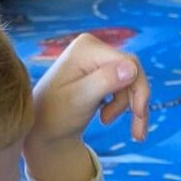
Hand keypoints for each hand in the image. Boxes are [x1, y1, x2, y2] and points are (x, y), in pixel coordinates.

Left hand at [27, 32, 151, 180]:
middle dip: (137, 102)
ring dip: (128, 107)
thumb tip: (132, 68)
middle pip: (132, 71)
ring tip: (107, 122)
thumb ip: (104, 82)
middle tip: (137, 133)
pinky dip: (122, 105)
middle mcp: (93, 48)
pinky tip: (107, 118)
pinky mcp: (99, 72)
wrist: (41, 128)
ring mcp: (96, 59)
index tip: (139, 116)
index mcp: (87, 49)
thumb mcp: (79, 100)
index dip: (139, 89)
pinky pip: (123, 86)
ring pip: (130, 81)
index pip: (129, 63)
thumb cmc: (55, 115)